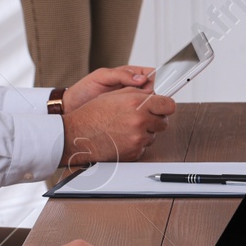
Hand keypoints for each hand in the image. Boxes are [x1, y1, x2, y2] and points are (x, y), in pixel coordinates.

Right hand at [60, 86, 174, 165]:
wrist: (76, 135)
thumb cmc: (92, 114)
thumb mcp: (115, 95)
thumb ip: (138, 94)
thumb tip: (154, 95)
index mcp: (138, 104)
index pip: (169, 105)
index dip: (165, 106)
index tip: (163, 107)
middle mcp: (140, 121)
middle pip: (164, 122)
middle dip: (155, 119)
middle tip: (141, 118)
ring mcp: (138, 138)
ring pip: (154, 135)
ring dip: (145, 132)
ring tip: (126, 128)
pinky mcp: (134, 152)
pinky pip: (144, 147)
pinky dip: (136, 143)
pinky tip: (122, 137)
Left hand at [61, 65, 154, 112]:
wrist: (71, 108)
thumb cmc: (84, 91)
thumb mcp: (101, 77)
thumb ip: (122, 75)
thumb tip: (141, 79)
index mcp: (130, 76)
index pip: (152, 75)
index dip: (156, 81)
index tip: (152, 89)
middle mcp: (134, 90)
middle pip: (155, 92)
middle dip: (152, 98)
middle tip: (144, 103)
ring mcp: (132, 104)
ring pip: (150, 105)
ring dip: (147, 109)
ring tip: (138, 112)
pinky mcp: (128, 116)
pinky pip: (141, 117)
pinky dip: (141, 119)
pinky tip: (134, 120)